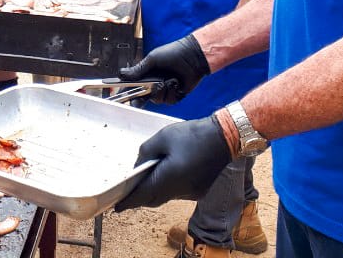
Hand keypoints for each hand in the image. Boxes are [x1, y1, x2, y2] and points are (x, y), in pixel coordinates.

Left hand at [114, 116, 232, 209]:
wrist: (225, 138)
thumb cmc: (192, 135)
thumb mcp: (163, 137)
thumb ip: (146, 152)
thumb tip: (139, 166)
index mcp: (169, 178)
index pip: (143, 195)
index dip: (128, 202)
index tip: (116, 207)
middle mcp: (180, 191)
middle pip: (154, 199)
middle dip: (140, 199)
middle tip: (128, 195)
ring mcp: (191, 193)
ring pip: (166, 197)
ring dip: (154, 192)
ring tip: (145, 182)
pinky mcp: (199, 191)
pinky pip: (178, 193)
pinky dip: (168, 188)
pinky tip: (166, 177)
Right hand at [118, 35, 209, 102]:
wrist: (192, 57)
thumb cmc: (173, 54)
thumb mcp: (152, 59)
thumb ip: (138, 69)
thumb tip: (121, 74)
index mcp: (146, 75)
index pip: (134, 87)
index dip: (128, 93)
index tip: (124, 96)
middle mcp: (154, 84)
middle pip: (144, 97)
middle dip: (149, 92)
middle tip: (154, 85)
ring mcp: (164, 90)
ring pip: (157, 100)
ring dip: (163, 91)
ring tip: (169, 80)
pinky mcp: (175, 95)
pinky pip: (169, 100)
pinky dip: (172, 92)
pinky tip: (176, 83)